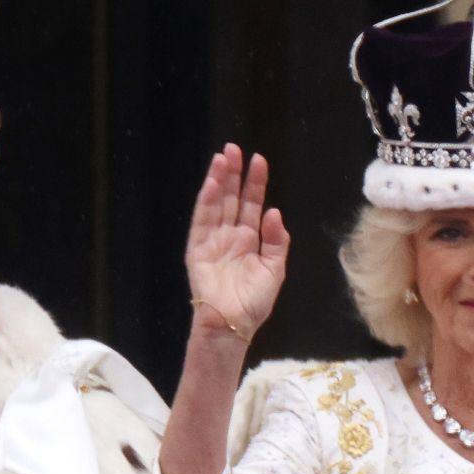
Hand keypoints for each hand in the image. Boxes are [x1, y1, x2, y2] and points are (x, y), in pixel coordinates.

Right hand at [186, 142, 289, 340]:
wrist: (232, 324)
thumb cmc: (254, 303)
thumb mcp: (274, 270)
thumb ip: (277, 241)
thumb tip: (274, 212)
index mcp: (249, 240)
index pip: (251, 205)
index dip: (255, 183)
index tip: (259, 160)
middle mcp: (230, 236)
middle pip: (231, 199)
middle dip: (234, 174)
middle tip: (235, 148)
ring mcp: (212, 241)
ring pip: (216, 205)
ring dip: (218, 181)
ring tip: (223, 158)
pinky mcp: (197, 250)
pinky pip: (202, 221)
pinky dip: (206, 202)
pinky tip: (212, 184)